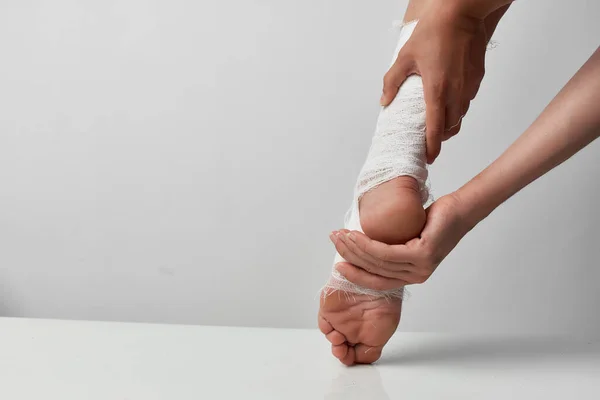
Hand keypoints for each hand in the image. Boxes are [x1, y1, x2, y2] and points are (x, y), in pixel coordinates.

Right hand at [330, 194, 473, 289]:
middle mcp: (416, 276)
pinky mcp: (422, 255)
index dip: (355, 275)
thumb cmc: (434, 221)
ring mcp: (420, 268)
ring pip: (377, 262)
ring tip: (340, 235)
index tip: (339, 264)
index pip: (377, 282)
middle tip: (334, 240)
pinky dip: (367, 244)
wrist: (460, 210)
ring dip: (354, 248)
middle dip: (349, 256)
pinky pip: (387, 252)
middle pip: (374, 272)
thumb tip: (360, 242)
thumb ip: (390, 246)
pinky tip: (356, 235)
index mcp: (411, 276)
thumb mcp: (407, 237)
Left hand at [381, 7, 490, 162]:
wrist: (462, 14)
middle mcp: (456, 92)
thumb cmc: (433, 33)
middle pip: (451, 127)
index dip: (432, 146)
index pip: (436, 129)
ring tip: (436, 123)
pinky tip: (447, 100)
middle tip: (428, 141)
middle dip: (440, 138)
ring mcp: (469, 86)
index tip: (429, 157)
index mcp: (437, 90)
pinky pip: (467, 100)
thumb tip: (385, 101)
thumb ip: (392, 82)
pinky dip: (458, 106)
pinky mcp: (477, 78)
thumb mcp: (404, 57)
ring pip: (461, 115)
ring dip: (449, 123)